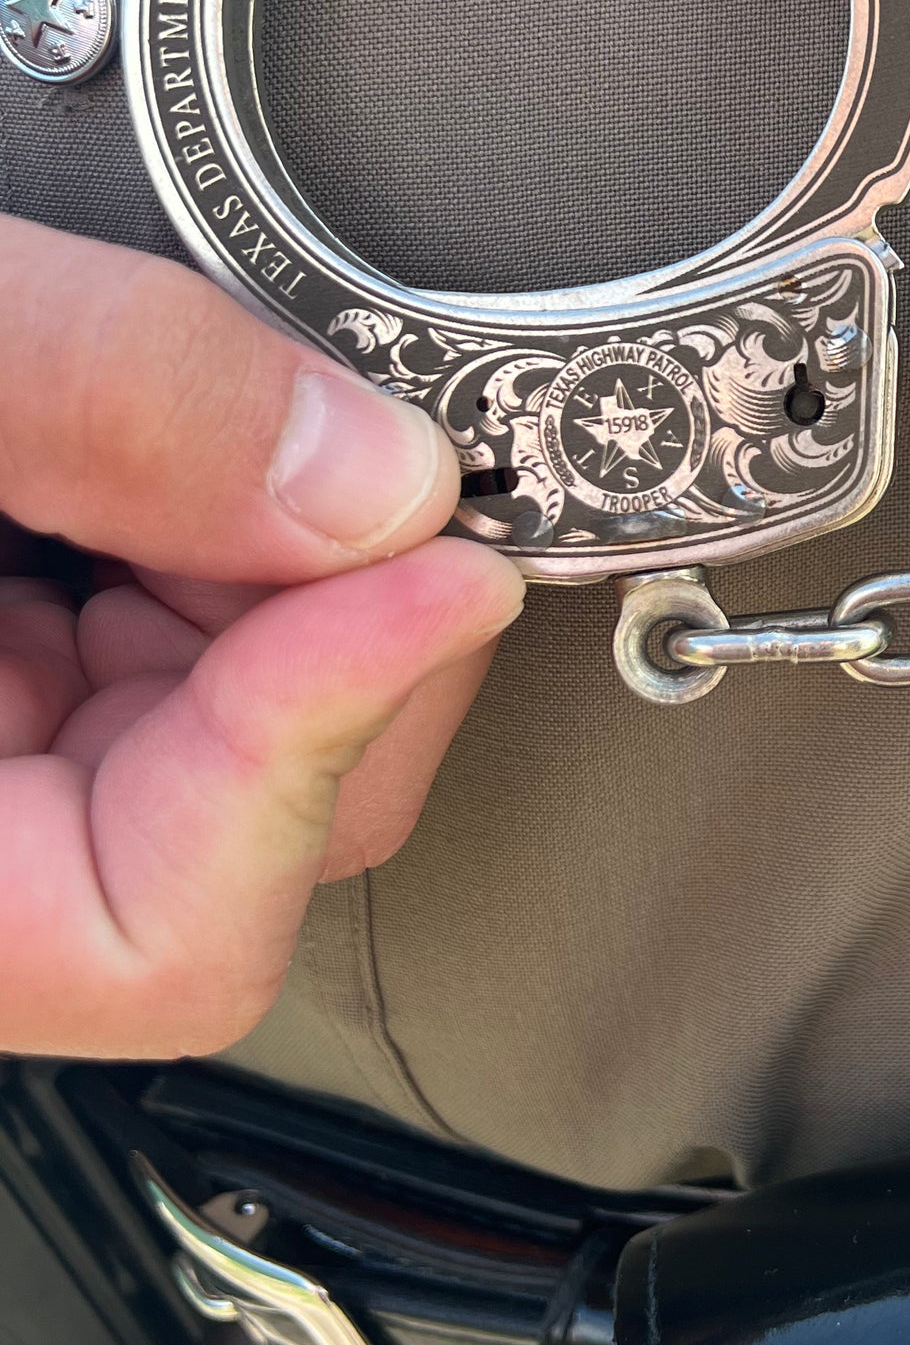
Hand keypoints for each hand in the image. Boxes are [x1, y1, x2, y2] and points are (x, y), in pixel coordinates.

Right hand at [0, 214, 522, 1056]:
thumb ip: (85, 402)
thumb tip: (362, 478)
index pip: (160, 942)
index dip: (320, 748)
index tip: (431, 567)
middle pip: (236, 825)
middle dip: (336, 629)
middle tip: (374, 452)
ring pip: (210, 720)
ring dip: (282, 565)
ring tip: (238, 408)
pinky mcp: (2, 649)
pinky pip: (149, 637)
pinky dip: (206, 525)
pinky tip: (185, 427)